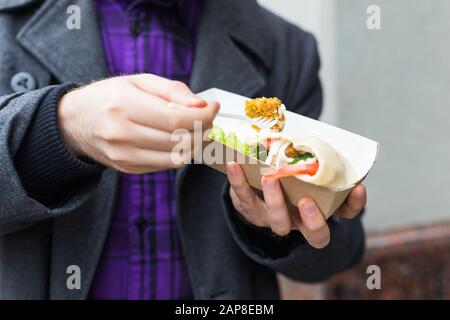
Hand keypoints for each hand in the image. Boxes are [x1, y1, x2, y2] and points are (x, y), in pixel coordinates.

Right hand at [58, 74, 218, 172]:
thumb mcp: (139, 80)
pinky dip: (178, 153)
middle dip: (202, 129)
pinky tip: (177, 140)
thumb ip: (173, 90)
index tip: (213, 107)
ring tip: (194, 129)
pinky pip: (165, 165)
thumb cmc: (111, 96)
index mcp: (124, 105)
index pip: (175, 120)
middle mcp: (121, 133)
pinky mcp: (127, 168)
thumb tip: (202, 105)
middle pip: (178, 140)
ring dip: (194, 144)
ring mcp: (123, 155)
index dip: (202, 116)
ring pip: (176, 158)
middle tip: (207, 118)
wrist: (75, 121)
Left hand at [226, 162, 366, 248]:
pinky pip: (243, 199)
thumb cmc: (288, 174)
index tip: (358, 187)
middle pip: (314, 233)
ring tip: (269, 178)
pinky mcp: (250, 210)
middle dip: (313, 220)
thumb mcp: (304, 167)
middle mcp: (300, 221)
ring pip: (277, 220)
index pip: (346, 212)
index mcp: (321, 209)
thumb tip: (334, 142)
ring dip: (274, 200)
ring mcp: (274, 218)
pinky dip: (238, 181)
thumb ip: (319, 159)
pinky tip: (235, 164)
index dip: (354, 204)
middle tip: (306, 200)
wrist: (254, 185)